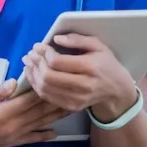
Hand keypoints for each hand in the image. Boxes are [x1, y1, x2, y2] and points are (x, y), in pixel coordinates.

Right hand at [0, 79, 67, 146]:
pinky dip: (44, 135)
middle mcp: (13, 126)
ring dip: (55, 116)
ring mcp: (13, 137)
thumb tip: (14, 83)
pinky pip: (32, 139)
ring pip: (39, 125)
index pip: (29, 99)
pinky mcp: (11, 144)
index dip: (42, 88)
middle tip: (69, 90)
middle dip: (55, 101)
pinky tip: (54, 132)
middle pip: (39, 112)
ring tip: (69, 107)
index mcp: (3, 113)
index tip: (52, 77)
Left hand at [22, 34, 138, 120]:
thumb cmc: (106, 64)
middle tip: (30, 54)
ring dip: (32, 74)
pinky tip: (34, 75)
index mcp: (90, 68)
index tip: (38, 46)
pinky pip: (47, 97)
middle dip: (35, 63)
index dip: (44, 53)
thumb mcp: (98, 46)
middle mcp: (84, 86)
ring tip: (29, 63)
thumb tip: (56, 39)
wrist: (117, 91)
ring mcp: (77, 99)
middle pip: (48, 76)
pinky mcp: (71, 107)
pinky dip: (36, 85)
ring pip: (45, 88)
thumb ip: (77, 40)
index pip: (57, 62)